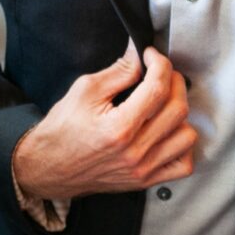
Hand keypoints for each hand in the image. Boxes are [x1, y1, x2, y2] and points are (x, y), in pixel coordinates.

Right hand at [12, 41, 197, 203]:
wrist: (48, 167)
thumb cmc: (62, 129)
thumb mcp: (84, 91)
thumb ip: (118, 71)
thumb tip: (139, 54)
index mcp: (119, 128)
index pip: (157, 89)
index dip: (160, 64)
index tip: (152, 56)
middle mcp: (135, 151)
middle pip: (178, 110)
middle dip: (174, 82)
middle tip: (161, 73)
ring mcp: (142, 169)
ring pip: (186, 136)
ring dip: (180, 114)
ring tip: (164, 103)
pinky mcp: (145, 180)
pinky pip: (183, 166)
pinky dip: (183, 146)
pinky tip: (168, 132)